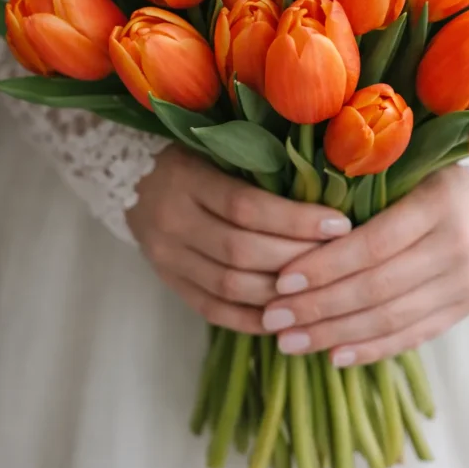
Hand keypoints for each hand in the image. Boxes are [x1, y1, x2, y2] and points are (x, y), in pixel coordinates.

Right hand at [127, 147, 351, 332]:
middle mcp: (173, 221)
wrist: (128, 178)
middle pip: (241, 251)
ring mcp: (167, 257)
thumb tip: (329, 185)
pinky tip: (289, 316)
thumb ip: (260, 167)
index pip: (246, 207)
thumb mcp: (217, 149)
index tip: (340, 224)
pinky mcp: (170, 283)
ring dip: (280, 293)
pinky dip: (254, 318)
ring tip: (322, 289)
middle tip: (340, 259)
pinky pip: (214, 310)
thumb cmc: (193, 156)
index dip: (296, 219)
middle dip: (297, 258)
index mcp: (187, 179)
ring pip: (229, 286)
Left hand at [262, 166, 468, 364]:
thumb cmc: (441, 174)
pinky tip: (335, 356)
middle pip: (376, 288)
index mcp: (438, 205)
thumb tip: (298, 219)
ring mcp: (465, 284)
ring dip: (335, 335)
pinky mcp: (467, 308)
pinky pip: (414, 336)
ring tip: (290, 342)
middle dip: (318, 307)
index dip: (324, 266)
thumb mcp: (411, 166)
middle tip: (273, 319)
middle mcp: (456, 248)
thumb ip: (366, 188)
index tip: (281, 281)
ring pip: (391, 319)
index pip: (371, 245)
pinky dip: (372, 349)